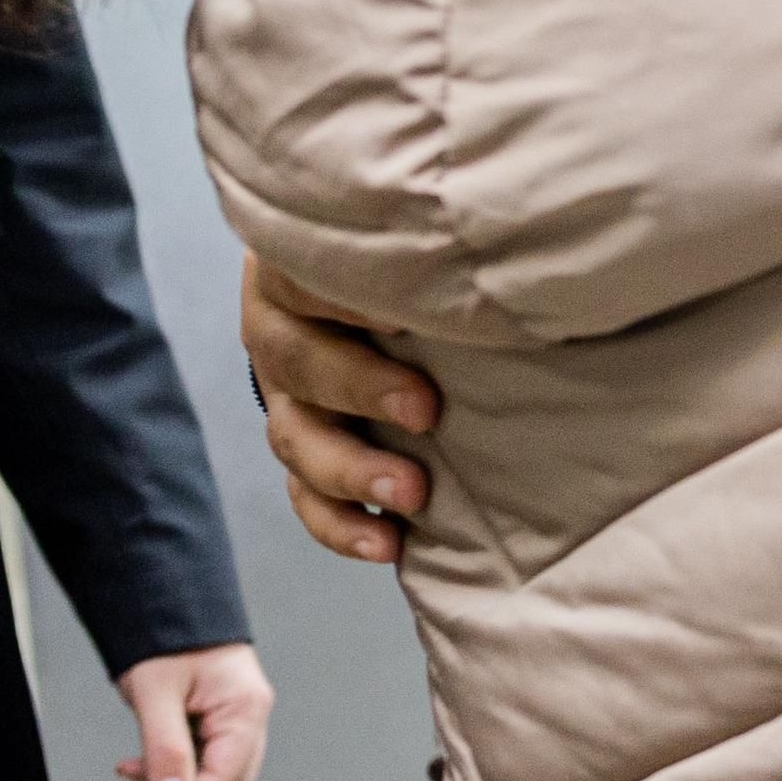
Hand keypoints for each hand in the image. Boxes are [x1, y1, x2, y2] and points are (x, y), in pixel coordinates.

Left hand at [114, 641, 271, 780]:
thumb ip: (165, 752)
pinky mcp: (218, 714)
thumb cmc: (166, 631)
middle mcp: (249, 714)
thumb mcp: (156, 695)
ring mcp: (236, 714)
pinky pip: (204, 755)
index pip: (225, 777)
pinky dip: (173, 767)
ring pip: (215, 772)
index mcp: (244, 708)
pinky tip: (141, 763)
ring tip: (132, 776)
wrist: (163, 596)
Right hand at [244, 254, 436, 564]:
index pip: (301, 275)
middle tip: (426, 413)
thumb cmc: (408, 253)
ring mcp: (287, 396)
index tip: (399, 317)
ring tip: (412, 496)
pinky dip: (342, 526)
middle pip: (296, 364)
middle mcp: (279, 332)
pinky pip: (306, 497)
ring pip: (296, 439)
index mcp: (295, 268)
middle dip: (361, 391)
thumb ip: (434, 243)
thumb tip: (502, 244)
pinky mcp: (306, 447)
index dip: (343, 297)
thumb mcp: (410, 235)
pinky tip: (388, 545)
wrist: (375, 286)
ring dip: (353, 472)